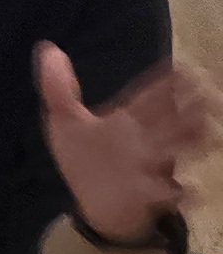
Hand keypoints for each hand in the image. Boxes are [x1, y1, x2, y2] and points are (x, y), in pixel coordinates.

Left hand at [40, 43, 217, 243]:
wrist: (95, 206)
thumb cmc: (85, 160)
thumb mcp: (65, 123)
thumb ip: (58, 88)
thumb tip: (47, 47)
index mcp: (126, 120)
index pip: (149, 97)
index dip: (166, 83)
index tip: (186, 69)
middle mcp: (144, 139)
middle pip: (171, 121)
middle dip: (191, 109)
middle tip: (212, 94)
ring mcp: (150, 167)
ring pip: (177, 151)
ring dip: (195, 143)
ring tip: (212, 134)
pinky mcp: (152, 195)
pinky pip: (170, 193)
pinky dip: (183, 192)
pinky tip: (194, 189)